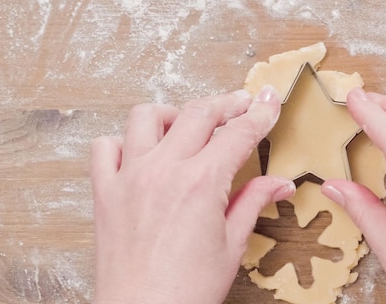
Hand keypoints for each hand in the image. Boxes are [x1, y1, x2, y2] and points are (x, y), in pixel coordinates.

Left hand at [90, 86, 294, 303]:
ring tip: (189, 124)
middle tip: (242, 104)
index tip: (268, 101)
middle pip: (198, 112)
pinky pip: (105, 147)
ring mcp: (130, 177)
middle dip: (227, 103)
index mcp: (202, 182)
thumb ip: (254, 202)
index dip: (260, 113)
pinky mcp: (105, 192)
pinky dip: (125, 141)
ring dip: (174, 113)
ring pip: (147, 116)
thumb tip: (279, 184)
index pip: (238, 133)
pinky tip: (143, 152)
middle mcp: (164, 170)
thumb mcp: (232, 245)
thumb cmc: (187, 291)